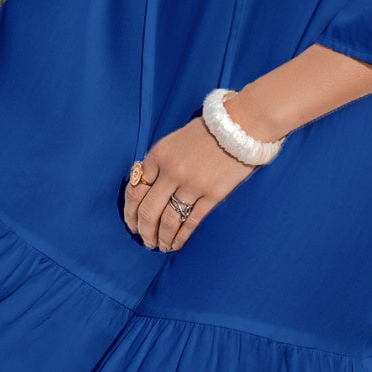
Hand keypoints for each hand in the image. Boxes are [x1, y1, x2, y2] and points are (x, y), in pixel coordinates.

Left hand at [123, 113, 256, 251]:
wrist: (241, 124)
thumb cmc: (207, 132)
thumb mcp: (174, 141)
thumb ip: (159, 163)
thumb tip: (147, 189)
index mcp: (158, 155)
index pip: (135, 191)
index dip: (130, 213)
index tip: (132, 225)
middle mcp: (171, 171)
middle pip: (148, 211)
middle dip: (144, 231)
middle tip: (145, 241)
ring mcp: (192, 184)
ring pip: (168, 221)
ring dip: (161, 238)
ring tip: (160, 246)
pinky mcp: (213, 195)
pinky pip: (191, 222)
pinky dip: (181, 237)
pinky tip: (177, 245)